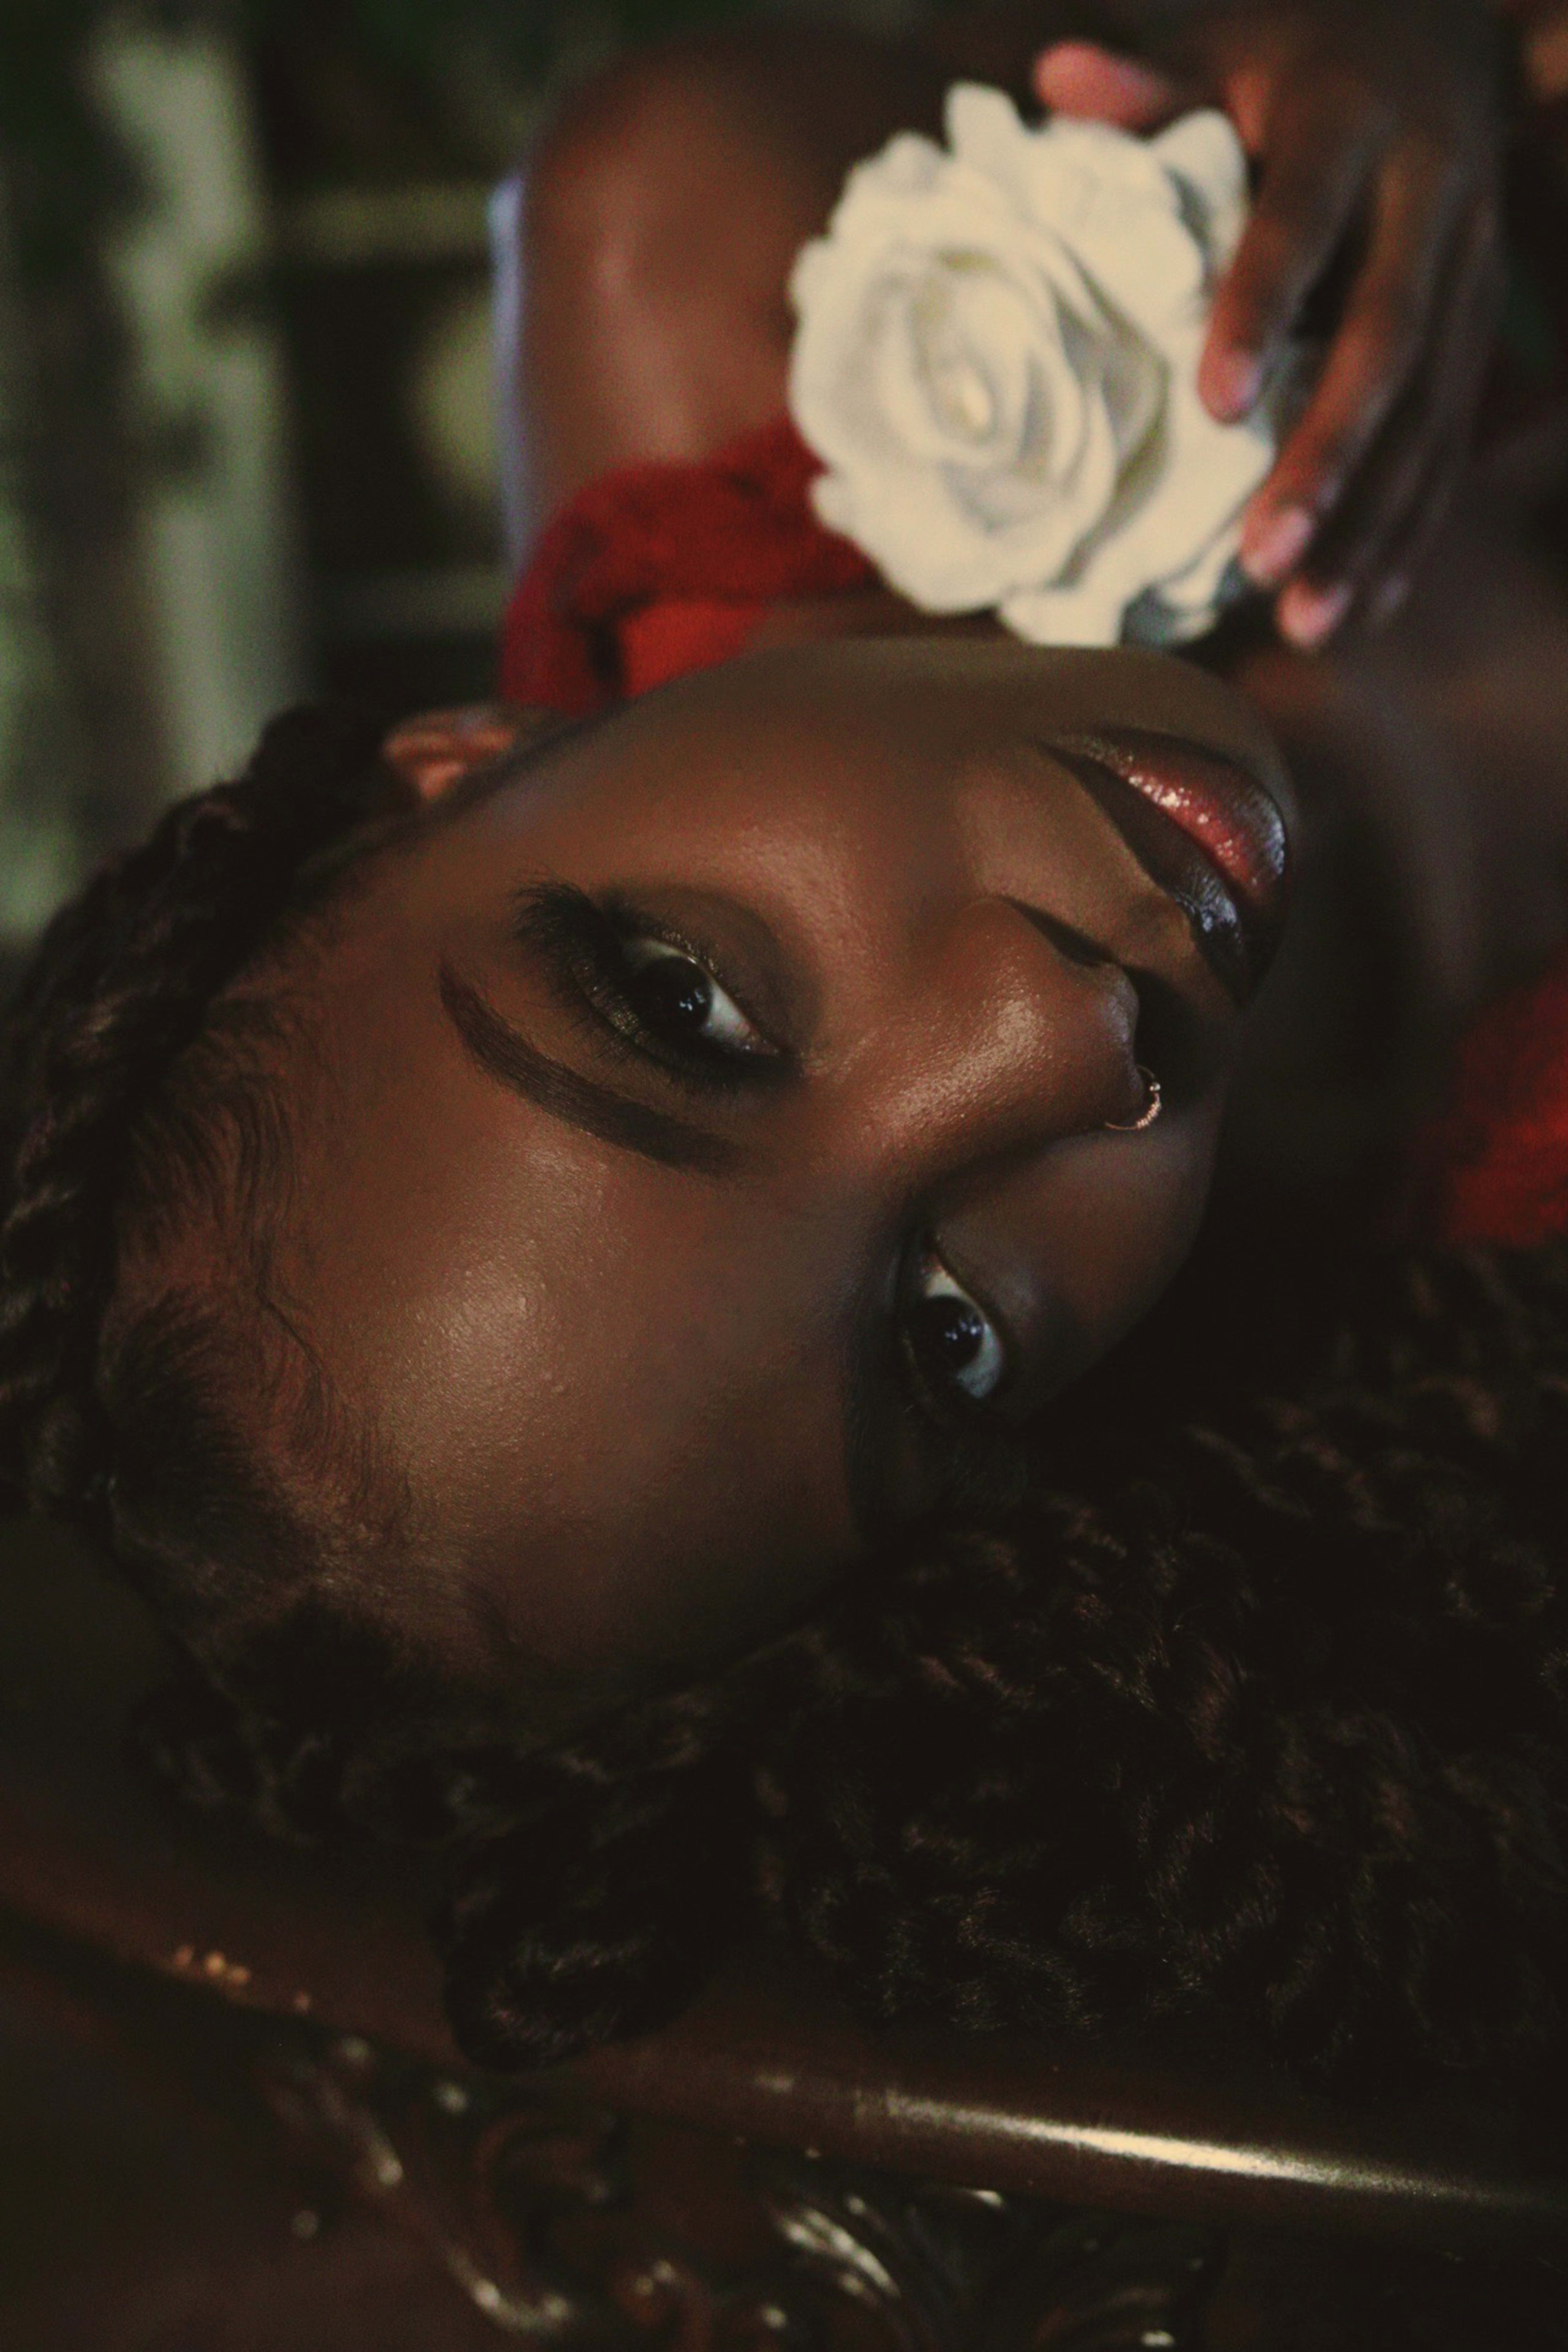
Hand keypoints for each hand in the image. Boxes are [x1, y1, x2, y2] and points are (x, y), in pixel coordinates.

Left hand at [1036, 2, 1508, 648]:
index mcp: (1355, 126)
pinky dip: (1405, 533)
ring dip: (1369, 526)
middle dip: (1327, 459)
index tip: (1213, 405)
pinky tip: (1359, 611)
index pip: (1303, 223)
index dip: (1261, 310)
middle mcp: (1432, 201)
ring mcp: (1468, 274)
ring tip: (1304, 621)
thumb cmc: (1297, 61)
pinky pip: (1450, 445)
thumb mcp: (1226, 48)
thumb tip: (1055, 77)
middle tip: (1261, 558)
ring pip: (1430, 416)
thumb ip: (1150, 82)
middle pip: (1384, 346)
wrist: (1442, 40)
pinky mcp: (1477, 332)